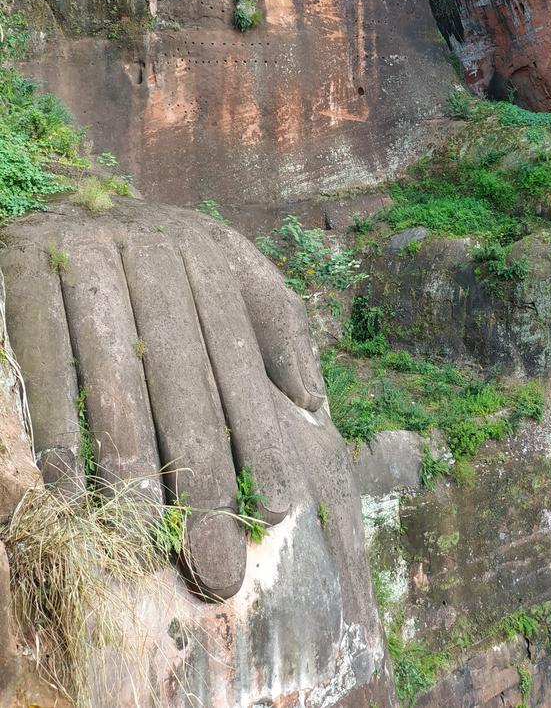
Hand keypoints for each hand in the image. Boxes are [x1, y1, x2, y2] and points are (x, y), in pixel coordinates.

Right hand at [0, 197, 324, 600]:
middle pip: (182, 371)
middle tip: (215, 560)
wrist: (66, 199)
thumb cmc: (157, 260)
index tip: (280, 509)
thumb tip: (314, 401)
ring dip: (130, 458)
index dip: (260, 433)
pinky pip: (44, 351)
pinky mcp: (26, 262)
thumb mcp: (225, 272)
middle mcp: (152, 247)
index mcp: (206, 254)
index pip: (238, 355)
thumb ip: (275, 327)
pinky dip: (56, 419)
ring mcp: (86, 252)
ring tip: (146, 535)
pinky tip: (68, 485)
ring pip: (114, 368)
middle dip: (202, 470)